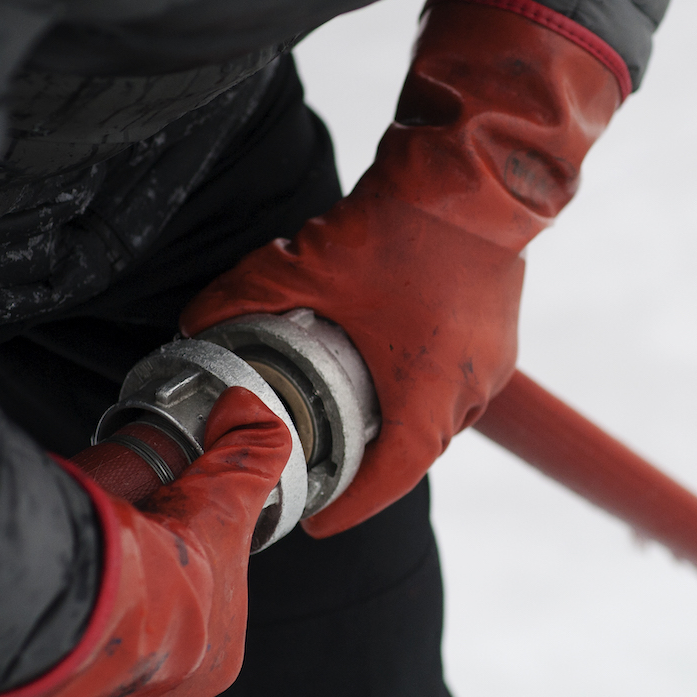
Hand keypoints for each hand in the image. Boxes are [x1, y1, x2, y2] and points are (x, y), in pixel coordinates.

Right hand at [0, 386, 291, 696]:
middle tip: (110, 543)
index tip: (157, 530)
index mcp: (216, 659)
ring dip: (86, 610)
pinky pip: (45, 662)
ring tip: (71, 566)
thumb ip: (251, 452)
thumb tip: (248, 409)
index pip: (204, 601)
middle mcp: (165, 693)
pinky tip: (36, 599)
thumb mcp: (226, 499)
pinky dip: (42, 630)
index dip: (184, 559)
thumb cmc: (157, 572)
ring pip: (97, 644)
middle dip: (136, 584)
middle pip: (152, 624)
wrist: (81, 613)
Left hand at [180, 0, 627, 535]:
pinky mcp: (501, 335)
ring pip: (442, 417)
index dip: (348, 506)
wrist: (478, 178)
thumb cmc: (405, 231)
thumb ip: (242, 296)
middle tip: (326, 465)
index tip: (316, 519)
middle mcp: (470, 392)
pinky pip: (461, 383)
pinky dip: (427, 387)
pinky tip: (394, 364)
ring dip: (402, 422)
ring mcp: (494, 364)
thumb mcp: (307, 265)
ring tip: (356, 415)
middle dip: (372, 465)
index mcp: (427, 397)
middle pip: (416, 451)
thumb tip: (195, 324)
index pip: (389, 480)